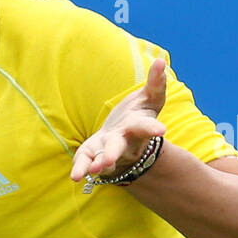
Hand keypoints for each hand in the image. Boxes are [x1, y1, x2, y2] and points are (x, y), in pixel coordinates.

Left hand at [70, 57, 167, 182]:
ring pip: (103, 159)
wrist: (128, 138)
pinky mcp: (94, 152)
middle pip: (119, 148)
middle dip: (113, 154)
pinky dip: (81, 167)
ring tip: (93, 171)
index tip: (161, 130)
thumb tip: (161, 61)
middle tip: (109, 161)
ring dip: (98, 165)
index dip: (153, 128)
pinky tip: (75, 176)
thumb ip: (156, 83)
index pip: (146, 127)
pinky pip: (87, 160)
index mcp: (138, 126)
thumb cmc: (139, 115)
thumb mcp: (150, 99)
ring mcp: (109, 149)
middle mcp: (124, 141)